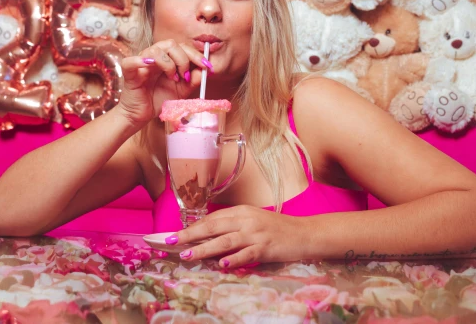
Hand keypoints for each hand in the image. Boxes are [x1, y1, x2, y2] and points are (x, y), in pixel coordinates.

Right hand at [118, 39, 210, 126]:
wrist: (142, 114)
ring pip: (156, 50)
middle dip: (183, 59)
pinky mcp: (129, 73)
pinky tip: (149, 66)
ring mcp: (141, 63)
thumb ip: (193, 80)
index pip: (182, 47)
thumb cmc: (160, 99)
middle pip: (170, 44)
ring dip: (169, 64)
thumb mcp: (182, 90)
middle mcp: (154, 56)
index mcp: (167, 58)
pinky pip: (131, 61)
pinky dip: (140, 61)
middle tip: (186, 75)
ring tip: (172, 78)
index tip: (207, 66)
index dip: (196, 54)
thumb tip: (205, 69)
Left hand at [168, 206, 311, 267]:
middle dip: (189, 235)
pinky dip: (234, 259)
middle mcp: (246, 220)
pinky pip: (247, 254)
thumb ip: (232, 227)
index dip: (191, 227)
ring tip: (188, 255)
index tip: (173, 235)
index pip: (211, 219)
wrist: (304, 233)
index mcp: (241, 211)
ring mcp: (256, 234)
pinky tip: (222, 264)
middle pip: (213, 227)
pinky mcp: (266, 248)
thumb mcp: (252, 221)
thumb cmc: (276, 229)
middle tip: (171, 242)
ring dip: (204, 248)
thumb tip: (207, 238)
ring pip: (225, 241)